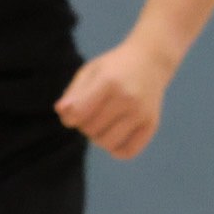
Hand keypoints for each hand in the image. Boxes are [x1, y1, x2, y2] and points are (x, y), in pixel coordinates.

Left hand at [56, 39, 178, 159]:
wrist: (151, 61)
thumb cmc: (114, 68)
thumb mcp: (91, 71)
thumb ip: (73, 94)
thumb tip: (62, 114)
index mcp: (109, 81)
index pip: (78, 113)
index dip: (70, 117)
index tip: (73, 111)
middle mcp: (128, 98)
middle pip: (91, 130)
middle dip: (85, 125)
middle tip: (92, 113)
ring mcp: (142, 113)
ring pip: (107, 144)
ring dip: (99, 138)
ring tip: (102, 124)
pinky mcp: (151, 124)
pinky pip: (126, 152)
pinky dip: (116, 149)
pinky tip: (115, 135)